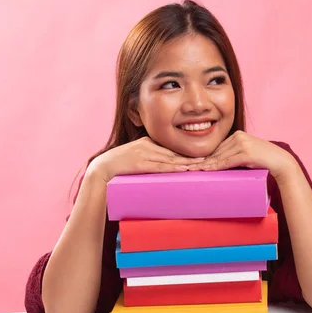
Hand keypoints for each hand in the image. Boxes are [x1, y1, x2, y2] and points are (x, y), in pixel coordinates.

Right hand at [87, 137, 204, 182]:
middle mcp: (148, 146)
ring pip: (171, 158)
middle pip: (174, 151)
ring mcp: (144, 154)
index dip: (187, 150)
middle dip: (192, 154)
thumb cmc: (119, 166)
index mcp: (147, 143)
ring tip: (203, 163)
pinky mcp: (140, 164)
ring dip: (187, 161)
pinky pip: (161, 166)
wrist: (102, 169)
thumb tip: (165, 164)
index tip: (202, 153)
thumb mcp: (136, 156)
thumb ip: (150, 157)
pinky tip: (185, 168)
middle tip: (209, 157)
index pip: (171, 147)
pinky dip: (175, 167)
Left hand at [190, 131, 298, 181]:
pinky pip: (227, 161)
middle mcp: (239, 136)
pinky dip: (216, 166)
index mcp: (237, 135)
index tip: (192, 162)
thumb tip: (217, 162)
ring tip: (192, 170)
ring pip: (219, 156)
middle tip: (187, 166)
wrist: (280, 162)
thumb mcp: (246, 154)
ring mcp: (242, 143)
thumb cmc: (263, 160)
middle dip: (201, 160)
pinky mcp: (246, 152)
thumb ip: (233, 154)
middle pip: (216, 151)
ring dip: (206, 165)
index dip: (204, 156)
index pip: (217, 148)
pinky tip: (206, 169)